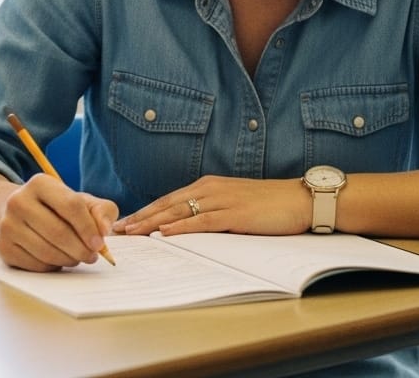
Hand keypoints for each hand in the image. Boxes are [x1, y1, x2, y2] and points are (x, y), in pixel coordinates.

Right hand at [0, 173, 117, 271]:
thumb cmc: (56, 209)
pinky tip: (58, 258)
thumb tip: (104, 230)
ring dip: (69, 260)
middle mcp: (18, 201)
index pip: (71, 205)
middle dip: (81, 249)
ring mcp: (7, 225)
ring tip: (77, 257)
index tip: (100, 243)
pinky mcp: (4, 247)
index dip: (88, 228)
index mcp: (40, 183)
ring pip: (47, 252)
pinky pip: (36, 265)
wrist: (17, 214)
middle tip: (92, 256)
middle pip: (58, 232)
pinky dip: (53, 266)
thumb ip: (101, 211)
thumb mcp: (80, 201)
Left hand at [113, 175, 309, 236]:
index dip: (145, 211)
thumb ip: (210, 212)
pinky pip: (202, 220)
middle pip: (167, 204)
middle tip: (118, 230)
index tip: (125, 223)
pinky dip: (182, 226)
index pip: (168, 199)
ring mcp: (221, 199)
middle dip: (140, 217)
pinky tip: (166, 232)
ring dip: (153, 222)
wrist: (300, 198)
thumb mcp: (233, 204)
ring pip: (179, 211)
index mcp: (207, 186)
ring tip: (133, 232)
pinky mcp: (235, 213)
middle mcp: (210, 189)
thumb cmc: (268, 205)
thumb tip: (186, 227)